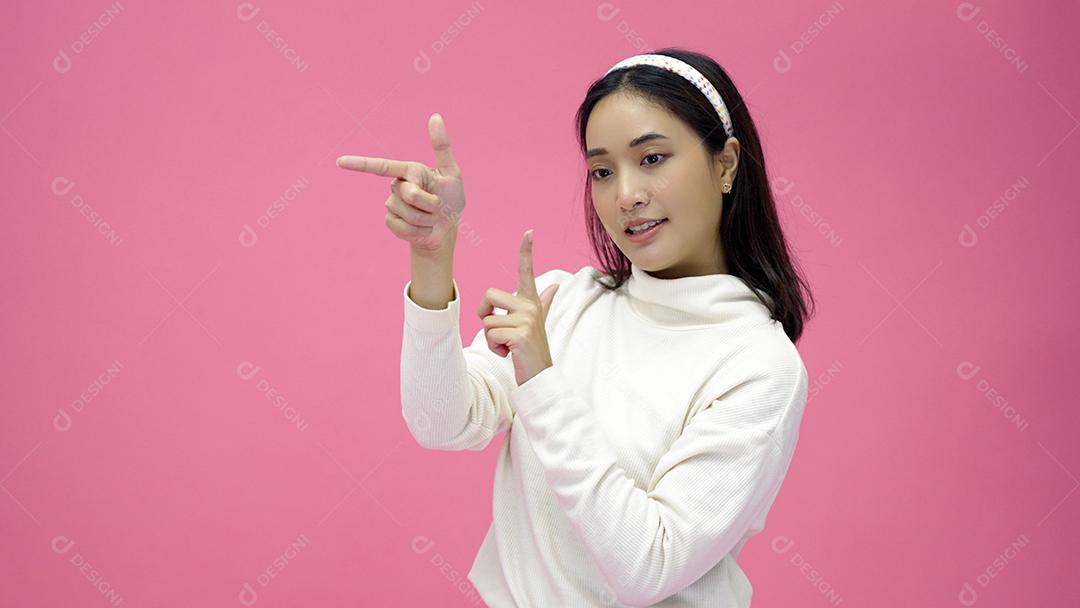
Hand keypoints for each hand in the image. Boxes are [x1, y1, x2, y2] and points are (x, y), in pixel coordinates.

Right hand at [336, 113, 465, 255]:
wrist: (447, 227)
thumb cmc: (451, 198)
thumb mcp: (451, 172)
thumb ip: (441, 146)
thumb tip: (434, 115)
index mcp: (409, 171)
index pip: (382, 166)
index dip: (360, 164)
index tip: (340, 161)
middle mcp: (397, 185)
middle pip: (410, 194)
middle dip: (431, 203)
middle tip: (439, 206)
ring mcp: (392, 204)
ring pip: (408, 213)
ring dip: (427, 219)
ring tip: (431, 218)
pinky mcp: (391, 221)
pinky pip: (403, 227)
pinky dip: (420, 231)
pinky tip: (423, 229)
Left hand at [477, 230, 560, 385]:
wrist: (540, 375)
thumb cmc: (532, 349)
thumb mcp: (538, 322)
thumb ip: (545, 302)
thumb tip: (555, 285)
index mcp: (530, 302)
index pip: (526, 272)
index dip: (526, 252)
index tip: (529, 232)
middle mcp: (530, 307)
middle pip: (489, 295)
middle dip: (484, 315)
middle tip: (497, 331)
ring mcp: (527, 320)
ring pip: (487, 320)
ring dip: (491, 338)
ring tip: (508, 346)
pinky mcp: (520, 335)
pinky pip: (491, 334)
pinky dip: (494, 348)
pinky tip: (509, 353)